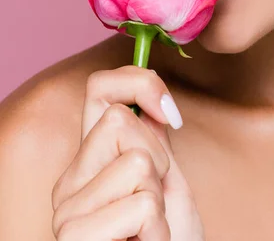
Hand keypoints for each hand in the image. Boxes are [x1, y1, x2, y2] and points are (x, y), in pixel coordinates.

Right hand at [51, 65, 204, 240]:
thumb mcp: (168, 184)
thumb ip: (153, 143)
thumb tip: (150, 99)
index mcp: (92, 159)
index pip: (100, 88)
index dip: (138, 82)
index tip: (171, 113)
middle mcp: (70, 178)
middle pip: (121, 121)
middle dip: (158, 158)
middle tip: (156, 201)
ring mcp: (67, 208)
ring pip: (136, 162)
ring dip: (160, 199)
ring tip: (149, 230)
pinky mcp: (74, 237)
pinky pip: (141, 204)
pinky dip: (159, 230)